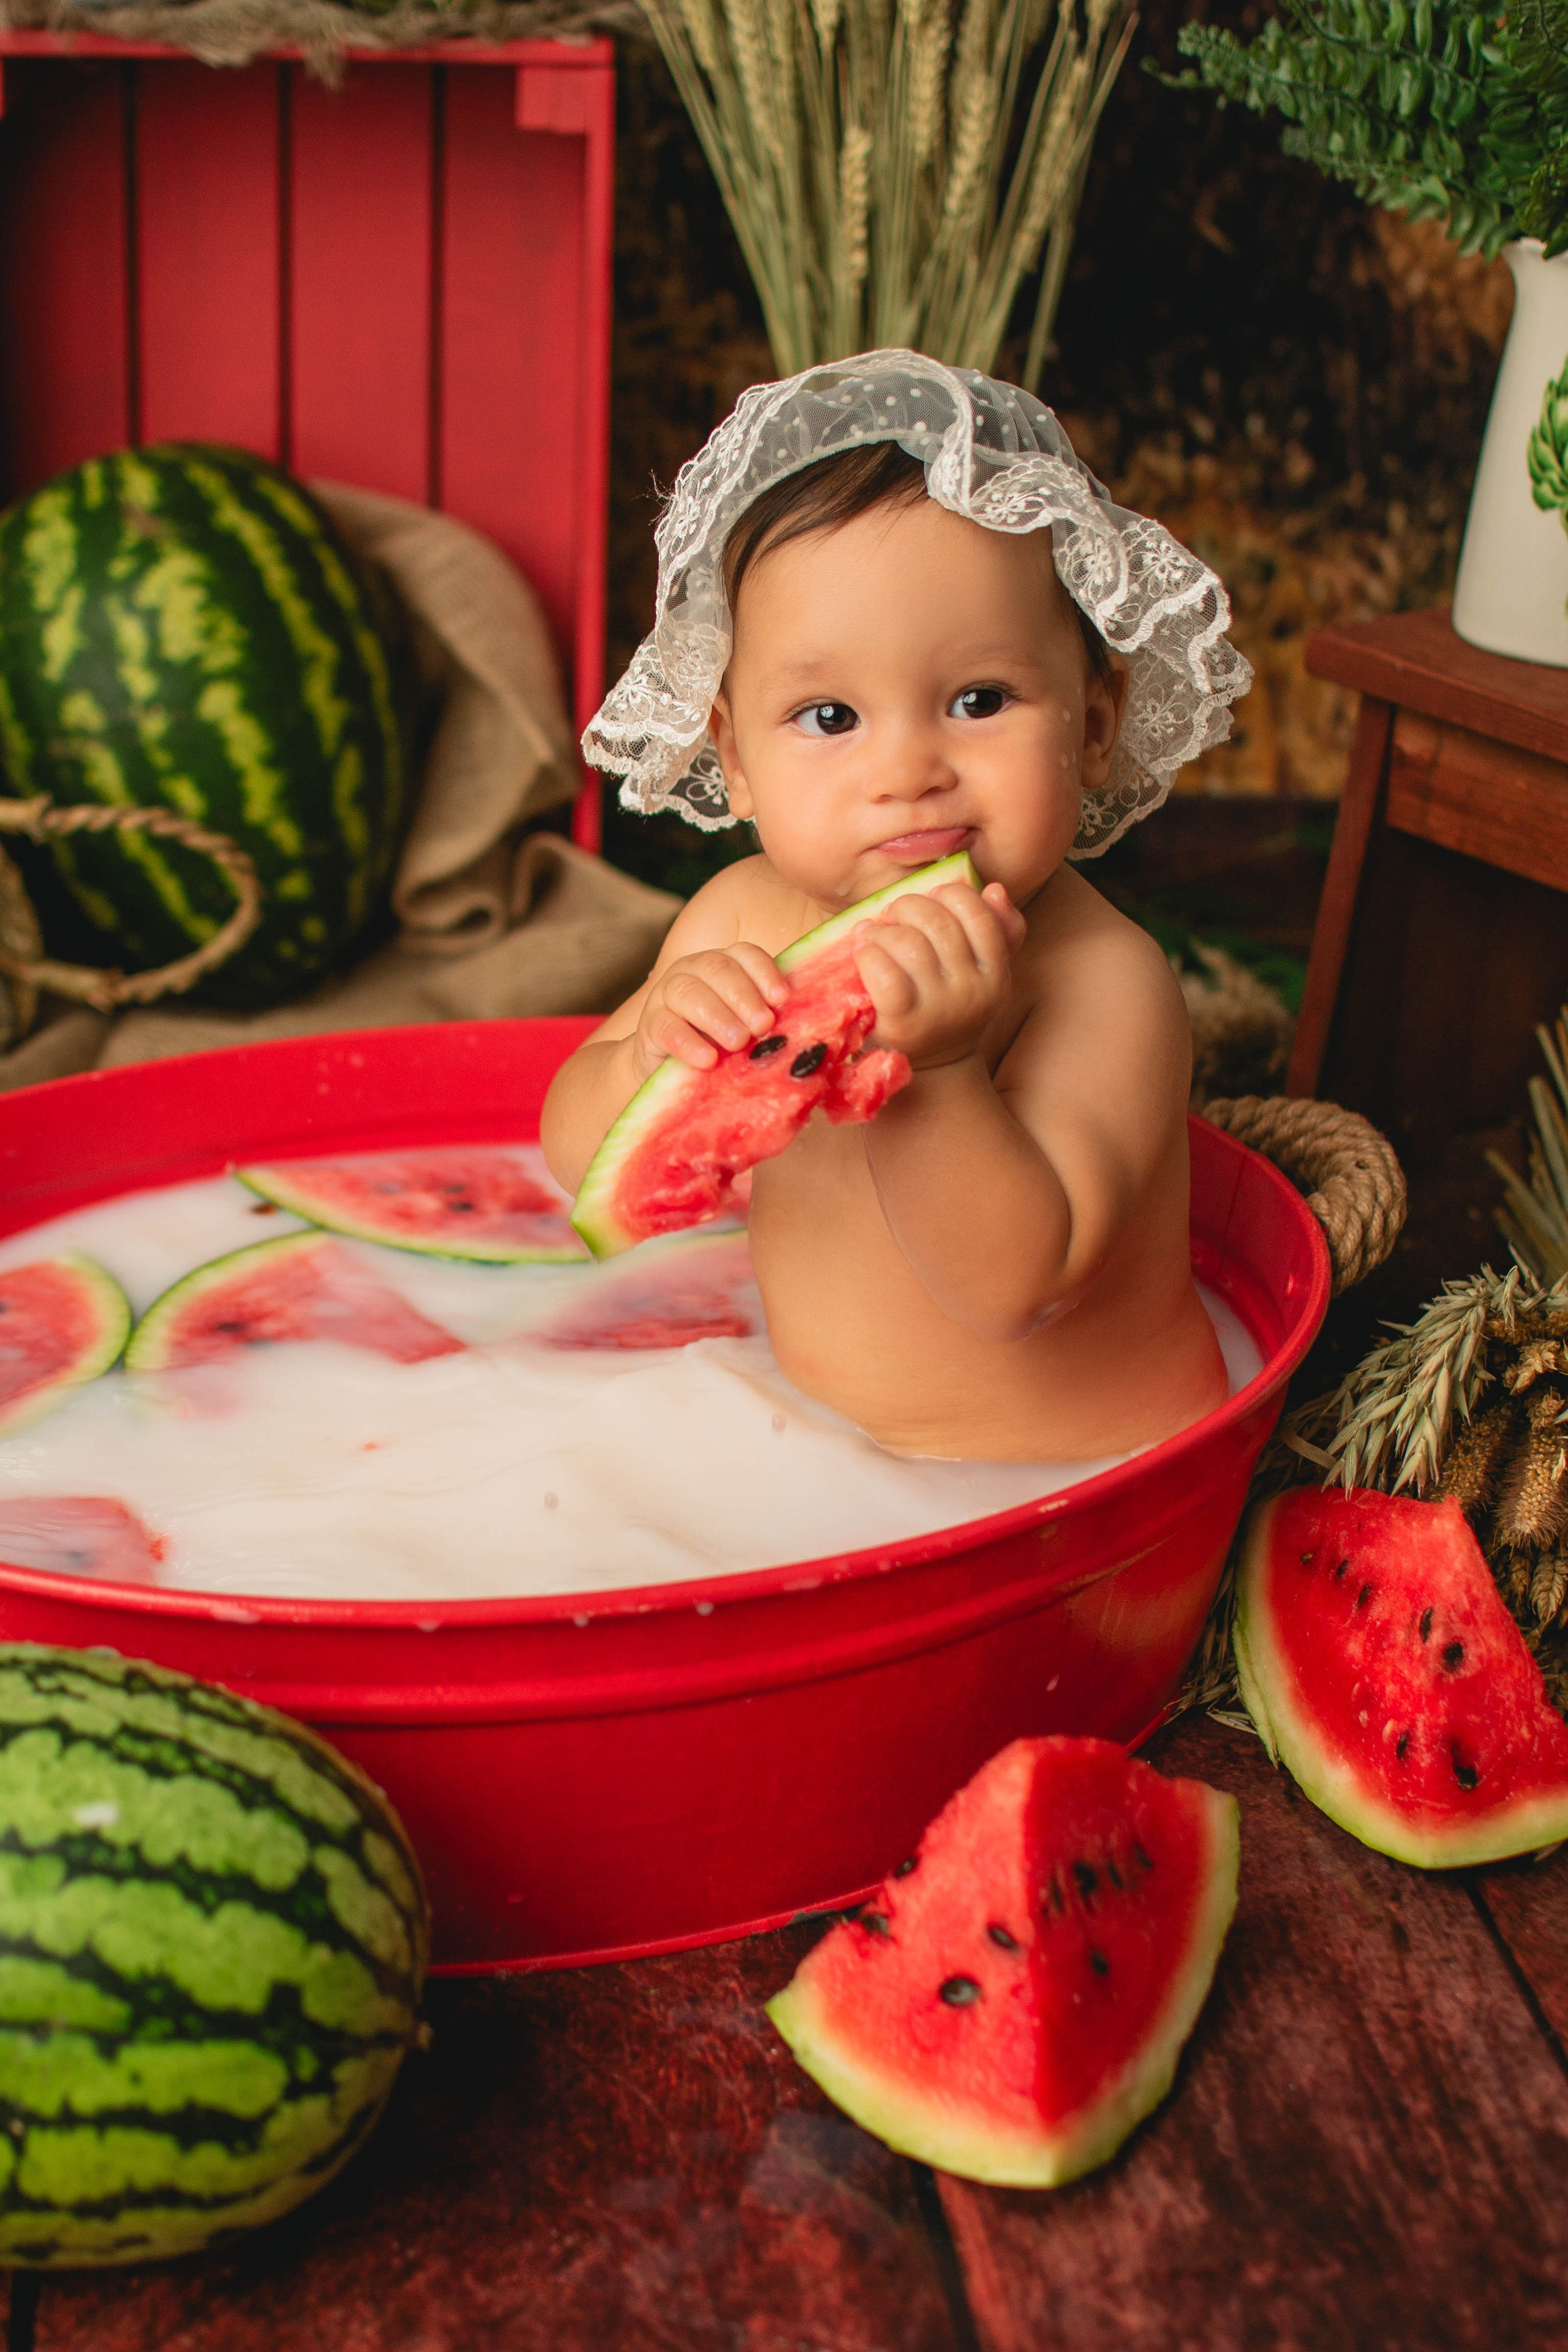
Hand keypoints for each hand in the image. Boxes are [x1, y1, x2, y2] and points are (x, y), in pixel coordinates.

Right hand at [632, 944, 788, 1078]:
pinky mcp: (649, 1025)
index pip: (745, 955)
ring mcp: (667, 995)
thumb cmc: (721, 1046)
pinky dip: (687, 1042)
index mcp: (724, 965)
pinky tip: (706, 1059)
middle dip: (743, 996)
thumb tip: (809, 1027)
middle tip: (763, 1026)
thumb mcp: (748, 1029)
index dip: (764, 972)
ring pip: (689, 992)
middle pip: (718, 969)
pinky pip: (665, 1027)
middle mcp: (694, 971)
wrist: (671, 1072)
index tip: (782, 998)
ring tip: (739, 1041)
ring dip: (717, 1016)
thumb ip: (769, 1021)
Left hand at [853, 881, 1024, 1069]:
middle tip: (893, 915)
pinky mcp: (902, 1022)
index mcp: (995, 974)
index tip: (931, 900)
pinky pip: (884, 970)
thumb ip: (1000, 931)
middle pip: (937, 923)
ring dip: (882, 930)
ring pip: (908, 943)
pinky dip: (868, 953)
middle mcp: (972, 992)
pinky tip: (864, 954)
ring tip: (874, 935)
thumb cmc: (950, 1006)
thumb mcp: (983, 973)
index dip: (950, 895)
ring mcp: (937, 1009)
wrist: (933, 1070)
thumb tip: (993, 889)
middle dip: (908, 906)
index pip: (978, 915)